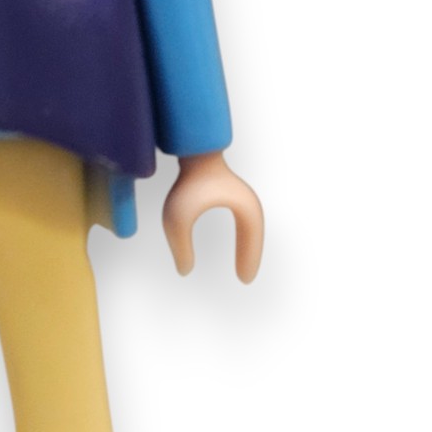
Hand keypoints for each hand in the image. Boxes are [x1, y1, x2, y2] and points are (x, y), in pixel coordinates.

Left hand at [162, 151, 263, 283]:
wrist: (189, 151)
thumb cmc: (185, 183)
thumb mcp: (177, 219)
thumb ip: (180, 246)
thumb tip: (184, 271)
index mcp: (245, 207)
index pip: (252, 239)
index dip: (249, 259)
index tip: (243, 280)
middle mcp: (247, 200)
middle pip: (254, 234)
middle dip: (250, 256)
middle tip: (245, 279)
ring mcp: (240, 194)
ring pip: (250, 228)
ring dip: (247, 247)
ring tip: (242, 269)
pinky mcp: (230, 192)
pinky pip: (242, 220)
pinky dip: (242, 237)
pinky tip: (235, 248)